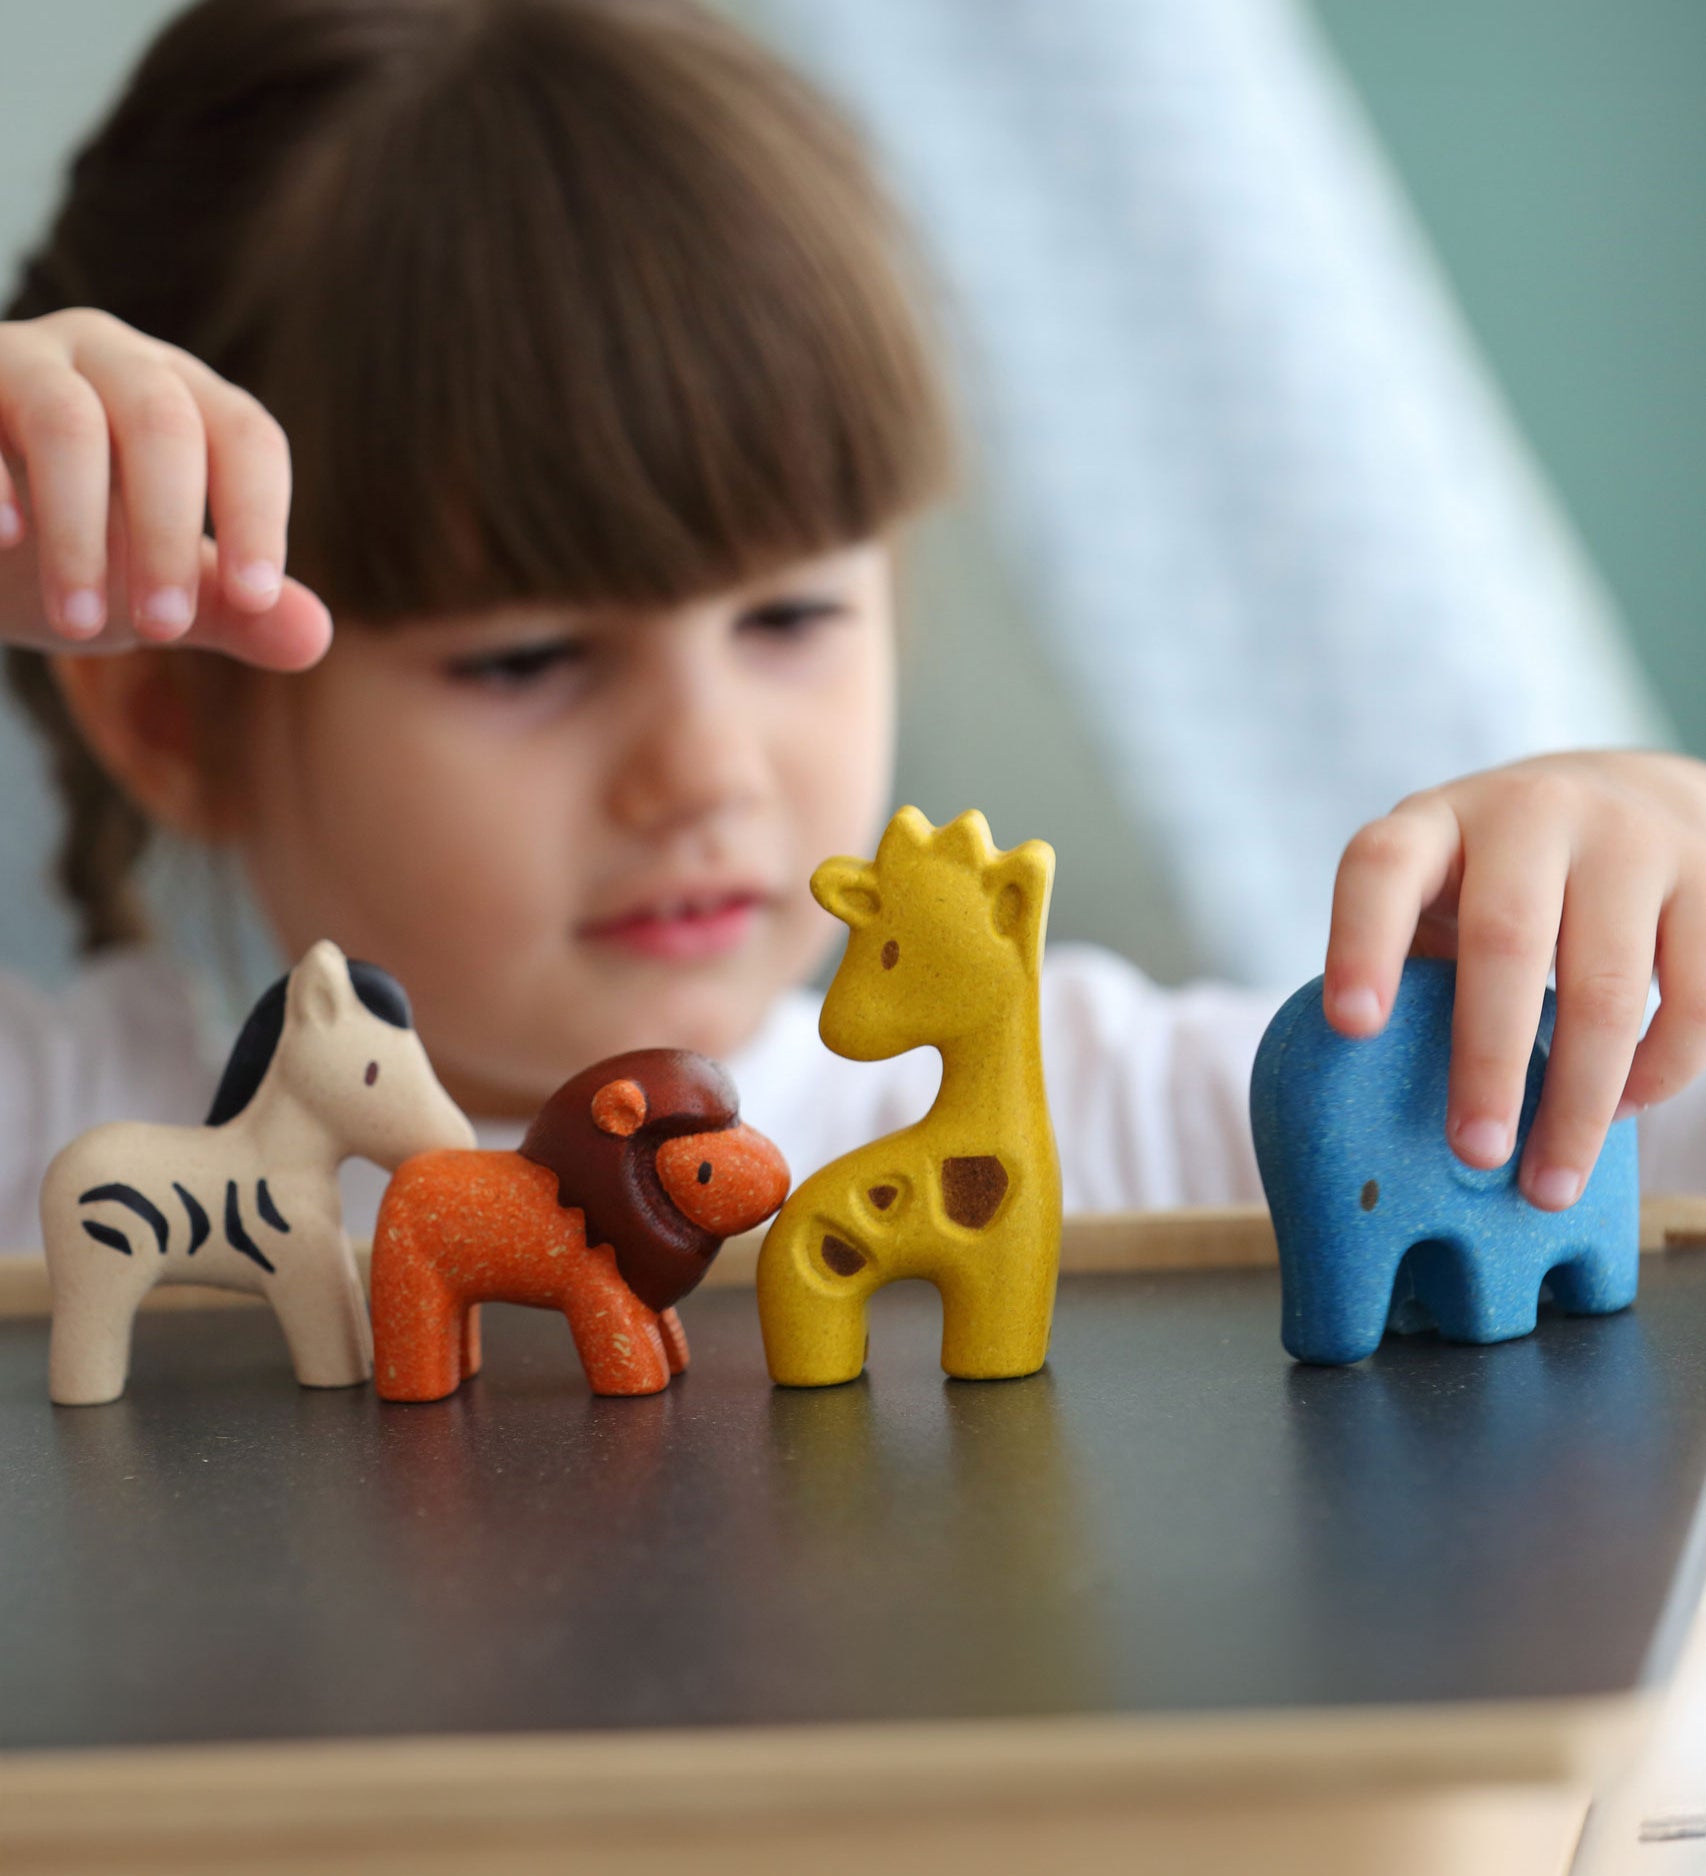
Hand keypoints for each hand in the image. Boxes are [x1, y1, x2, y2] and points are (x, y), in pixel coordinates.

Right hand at [0, 308, 329, 668]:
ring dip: (80, 531)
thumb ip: (229, 610)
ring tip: (82, 624)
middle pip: (164, 423)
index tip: (255, 598)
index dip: (258, 514)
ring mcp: (20, 360)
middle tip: (166, 630)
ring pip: (68, 422)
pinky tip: (5, 541)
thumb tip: (315, 638)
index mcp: (183, 398)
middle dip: (169, 534)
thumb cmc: (77, 550)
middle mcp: (110, 357)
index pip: (246, 436)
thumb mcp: (156, 587)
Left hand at [1323, 751, 1705, 1207]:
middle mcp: (1531, 813)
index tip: (1351, 1028)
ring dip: (1579, 1098)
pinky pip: (1694, 997)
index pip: (1383, 869)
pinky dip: (1660, 1070)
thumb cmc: (1500, 877)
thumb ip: (1415, 965)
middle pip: (1506, 940)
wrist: (1631, 794)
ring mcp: (1629, 838)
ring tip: (1548, 1181)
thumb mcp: (1442, 889)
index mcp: (1437, 822)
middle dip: (1489, 1062)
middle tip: (1474, 1154)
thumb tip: (1384, 1104)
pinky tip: (1622, 1111)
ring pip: (1608, 984)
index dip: (1362, 945)